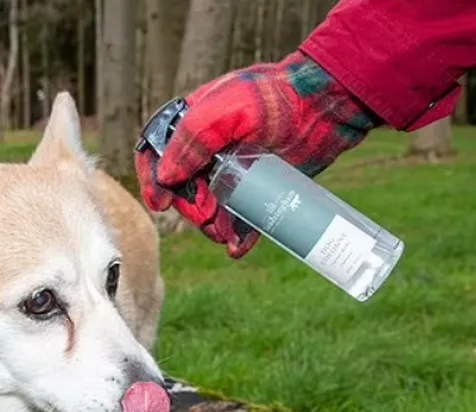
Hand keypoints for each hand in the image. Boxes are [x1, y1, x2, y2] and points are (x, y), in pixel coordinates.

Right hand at [135, 50, 380, 257]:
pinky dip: (235, 237)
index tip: (161, 203)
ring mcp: (232, 174)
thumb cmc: (272, 98)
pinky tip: (237, 247)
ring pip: (208, 211)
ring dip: (211, 227)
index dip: (152, 181)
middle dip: (190, 209)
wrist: (323, 108)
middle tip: (208, 212)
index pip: (155, 157)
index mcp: (190, 128)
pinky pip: (239, 221)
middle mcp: (207, 154)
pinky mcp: (257, 191)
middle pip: (181, 192)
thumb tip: (164, 177)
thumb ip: (190, 140)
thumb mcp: (223, 111)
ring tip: (226, 233)